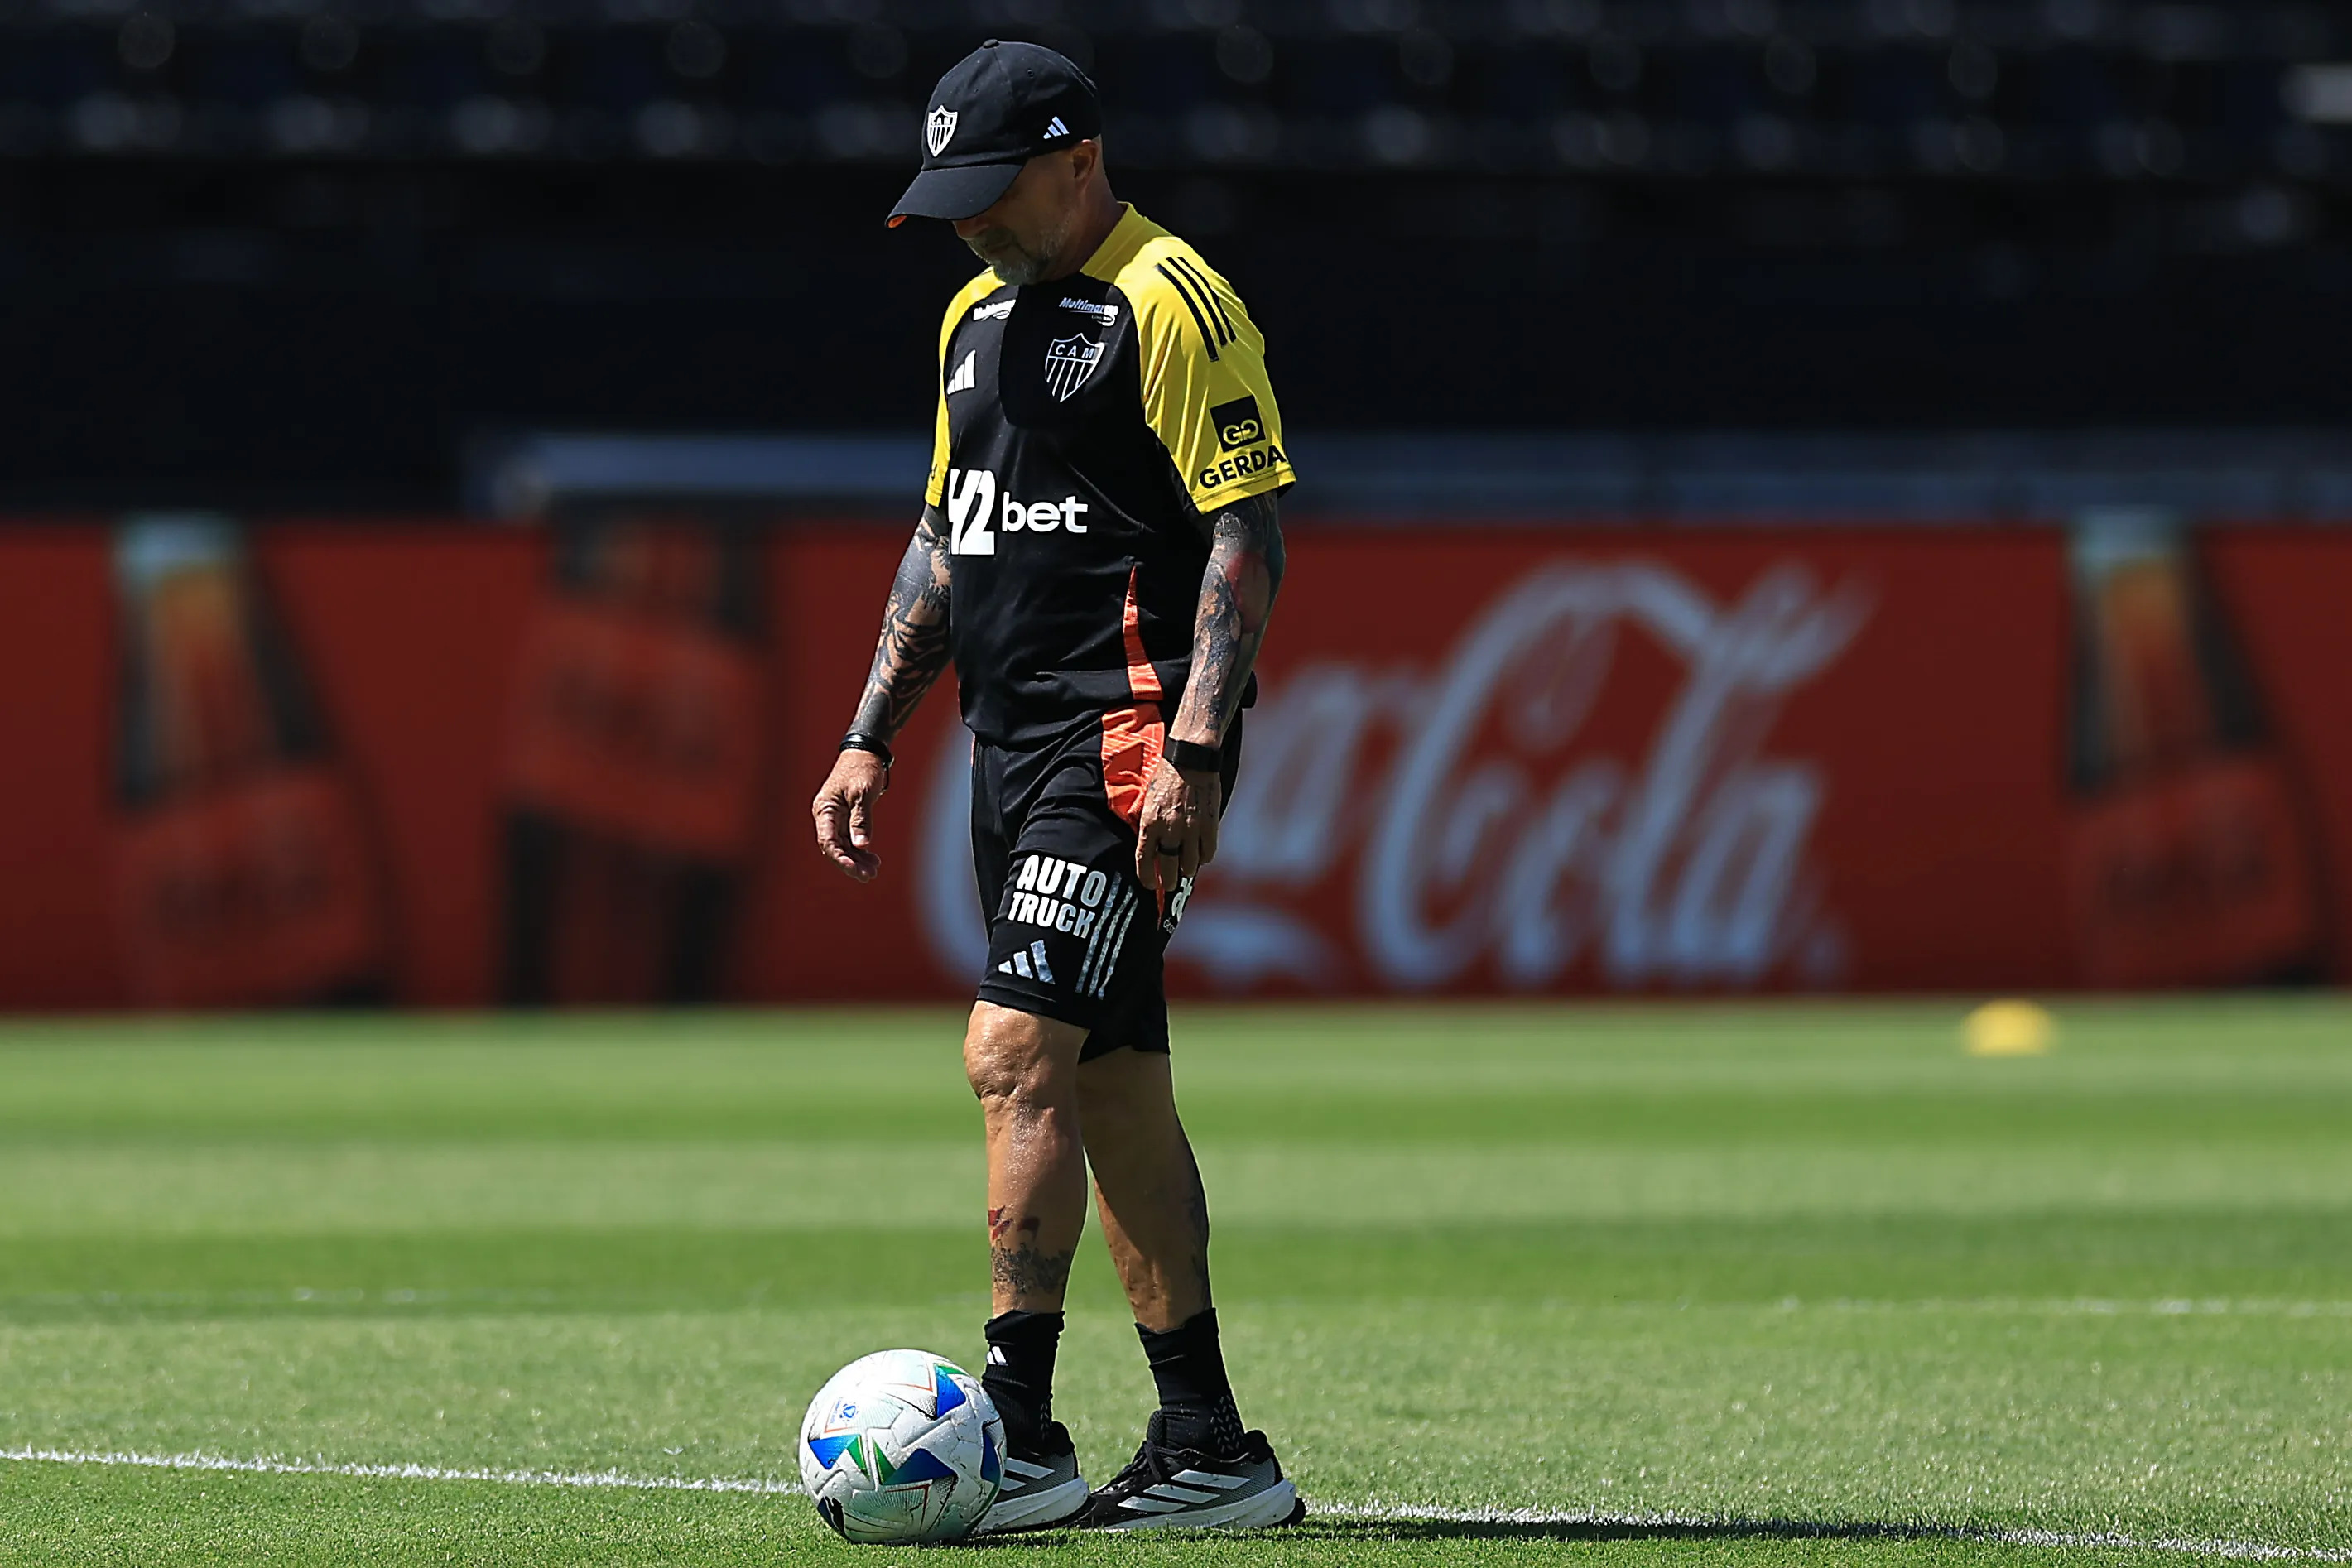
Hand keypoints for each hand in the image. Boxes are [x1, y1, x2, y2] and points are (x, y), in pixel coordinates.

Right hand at [812, 750, 889, 881]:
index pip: (828, 842)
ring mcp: (835, 817)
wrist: (866, 751)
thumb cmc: (863, 768)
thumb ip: (861, 820)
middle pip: (834, 847)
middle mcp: (826, 815)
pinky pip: (849, 838)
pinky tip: (873, 859)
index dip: (842, 859)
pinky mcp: (845, 816)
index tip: (857, 870)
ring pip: (843, 845)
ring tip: (874, 870)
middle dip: (851, 863)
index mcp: (825, 809)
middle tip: (870, 876)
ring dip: (857, 858)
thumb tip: (860, 846)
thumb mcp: (863, 794)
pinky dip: (860, 848)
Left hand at [1134, 755, 1220, 891]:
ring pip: (1190, 865)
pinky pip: (1208, 853)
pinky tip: (1201, 855)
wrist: (1190, 759)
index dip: (1146, 878)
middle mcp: (1169, 829)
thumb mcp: (1148, 801)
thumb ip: (1148, 825)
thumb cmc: (1165, 777)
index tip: (1149, 885)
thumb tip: (1149, 847)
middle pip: (1169, 869)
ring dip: (1187, 870)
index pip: (1144, 860)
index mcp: (1150, 823)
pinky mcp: (1209, 825)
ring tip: (1186, 868)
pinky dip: (1204, 857)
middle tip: (1168, 883)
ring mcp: (1191, 829)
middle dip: (1167, 881)